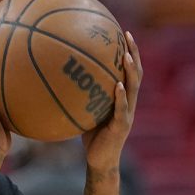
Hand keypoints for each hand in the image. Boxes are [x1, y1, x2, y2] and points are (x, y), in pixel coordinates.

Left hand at [82, 31, 142, 169]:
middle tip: (128, 35)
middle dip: (133, 54)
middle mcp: (128, 103)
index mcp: (122, 98)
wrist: (100, 161)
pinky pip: (122, 109)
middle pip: (136, 74)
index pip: (128, 71)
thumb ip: (80, 97)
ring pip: (133, 89)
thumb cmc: (91, 136)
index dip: (129, 53)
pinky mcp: (121, 126)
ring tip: (125, 56)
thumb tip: (59, 80)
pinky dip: (120, 97)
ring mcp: (127, 114)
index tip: (123, 33)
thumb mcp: (85, 112)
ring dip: (130, 71)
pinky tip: (117, 85)